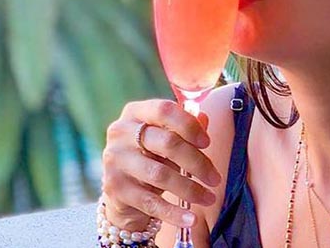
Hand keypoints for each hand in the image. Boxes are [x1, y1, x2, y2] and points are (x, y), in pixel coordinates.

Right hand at [100, 99, 221, 230]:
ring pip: (161, 174)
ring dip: (190, 189)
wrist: (121, 191)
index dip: (189, 125)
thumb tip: (204, 118)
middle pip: (167, 143)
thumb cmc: (149, 157)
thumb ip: (182, 128)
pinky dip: (174, 213)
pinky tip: (191, 219)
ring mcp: (115, 160)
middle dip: (197, 162)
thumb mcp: (164, 139)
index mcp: (134, 113)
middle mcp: (120, 133)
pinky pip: (151, 202)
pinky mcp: (114, 188)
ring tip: (208, 198)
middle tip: (215, 178)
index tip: (207, 143)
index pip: (164, 110)